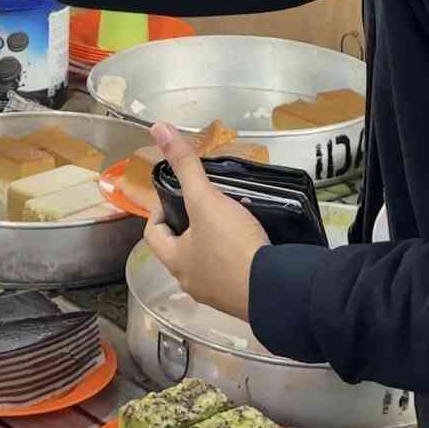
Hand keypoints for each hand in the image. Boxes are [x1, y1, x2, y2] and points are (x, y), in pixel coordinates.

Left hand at [142, 123, 268, 322]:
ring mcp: (216, 294)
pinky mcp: (240, 299)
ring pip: (204, 263)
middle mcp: (190, 282)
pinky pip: (229, 274)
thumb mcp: (206, 199)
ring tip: (229, 219)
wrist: (274, 287)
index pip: (153, 233)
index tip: (176, 196)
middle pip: (179, 249)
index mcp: (175, 262)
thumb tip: (158, 128)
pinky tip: (248, 242)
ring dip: (211, 243)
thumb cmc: (232, 245)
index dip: (159, 211)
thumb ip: (185, 165)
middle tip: (206, 204)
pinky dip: (233, 257)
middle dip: (188, 226)